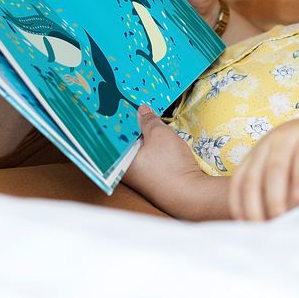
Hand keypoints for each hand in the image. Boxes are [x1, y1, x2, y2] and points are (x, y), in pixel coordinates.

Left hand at [123, 105, 231, 220]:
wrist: (188, 194)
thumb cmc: (169, 164)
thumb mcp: (160, 134)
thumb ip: (148, 120)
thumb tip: (141, 110)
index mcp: (117, 159)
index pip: (110, 134)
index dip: (115, 118)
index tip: (117, 103)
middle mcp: (122, 169)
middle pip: (122, 142)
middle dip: (128, 125)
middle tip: (131, 106)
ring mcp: (136, 176)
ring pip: (135, 149)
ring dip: (140, 135)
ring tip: (144, 117)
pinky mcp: (149, 179)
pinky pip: (145, 157)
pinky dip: (148, 147)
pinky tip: (155, 137)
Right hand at [229, 117, 298, 220]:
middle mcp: (282, 139)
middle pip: (274, 168)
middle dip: (275, 197)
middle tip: (280, 222)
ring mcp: (261, 148)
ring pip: (251, 176)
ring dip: (253, 204)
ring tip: (262, 228)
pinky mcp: (248, 159)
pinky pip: (237, 182)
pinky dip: (238, 203)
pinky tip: (246, 222)